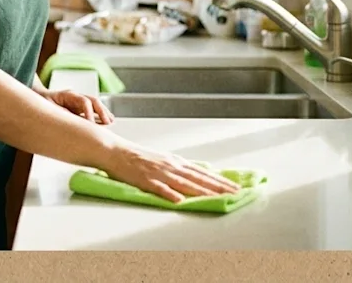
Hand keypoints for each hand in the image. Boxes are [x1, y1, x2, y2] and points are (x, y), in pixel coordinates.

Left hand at [39, 88, 114, 124]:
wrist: (40, 98)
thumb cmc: (42, 103)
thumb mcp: (47, 108)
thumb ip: (59, 114)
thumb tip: (71, 121)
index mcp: (68, 95)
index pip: (83, 101)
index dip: (89, 112)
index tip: (91, 123)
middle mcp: (76, 96)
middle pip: (93, 100)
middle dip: (101, 111)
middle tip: (107, 122)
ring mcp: (79, 101)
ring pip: (95, 104)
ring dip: (104, 112)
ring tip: (111, 121)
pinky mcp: (80, 108)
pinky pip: (93, 110)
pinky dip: (100, 115)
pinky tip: (108, 121)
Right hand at [101, 140, 241, 202]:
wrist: (115, 151)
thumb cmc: (137, 157)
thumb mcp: (162, 160)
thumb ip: (179, 169)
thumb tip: (196, 176)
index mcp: (175, 162)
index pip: (203, 172)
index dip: (220, 180)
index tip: (235, 187)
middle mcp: (171, 166)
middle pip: (199, 178)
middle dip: (219, 186)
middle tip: (235, 193)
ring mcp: (159, 173)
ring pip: (185, 184)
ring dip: (202, 191)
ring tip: (218, 197)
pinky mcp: (145, 180)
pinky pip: (160, 188)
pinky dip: (170, 194)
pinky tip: (180, 201)